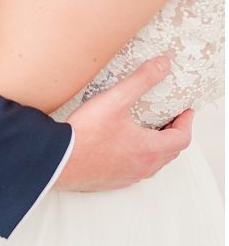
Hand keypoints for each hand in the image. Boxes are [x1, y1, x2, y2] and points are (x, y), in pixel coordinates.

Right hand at [56, 56, 192, 190]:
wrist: (60, 159)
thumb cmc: (86, 133)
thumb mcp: (116, 99)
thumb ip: (141, 80)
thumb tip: (163, 65)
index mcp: (150, 149)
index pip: (182, 138)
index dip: (186, 122)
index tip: (185, 112)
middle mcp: (144, 166)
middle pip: (170, 152)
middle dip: (173, 134)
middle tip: (168, 119)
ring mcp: (129, 176)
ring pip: (154, 163)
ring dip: (157, 147)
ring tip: (147, 131)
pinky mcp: (114, 180)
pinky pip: (135, 170)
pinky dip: (138, 157)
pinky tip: (123, 147)